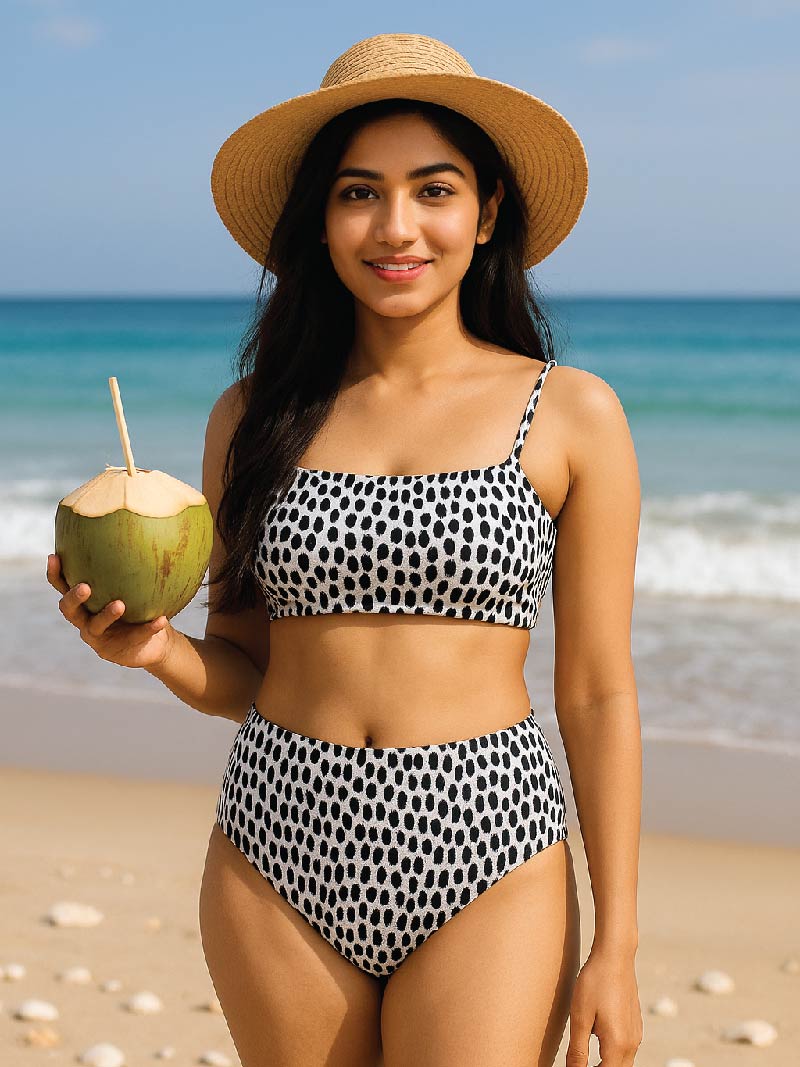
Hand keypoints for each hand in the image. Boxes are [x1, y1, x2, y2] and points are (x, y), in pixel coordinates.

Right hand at [47, 552, 172, 670]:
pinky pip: (134, 637)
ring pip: (96, 626)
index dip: (55, 574)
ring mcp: (99, 638)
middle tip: (85, 586)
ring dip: (107, 614)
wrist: (155, 643)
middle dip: (74, 597)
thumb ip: (130, 567)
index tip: (53, 557)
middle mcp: (85, 620)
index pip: (63, 587)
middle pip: (69, 610)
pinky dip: (148, 628)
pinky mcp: (116, 651)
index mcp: (84, 603)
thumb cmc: (140, 607)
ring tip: (120, 604)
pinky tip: (161, 619)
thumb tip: (142, 525)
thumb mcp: (134, 586)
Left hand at [565, 946, 641, 1065]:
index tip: (575, 1066)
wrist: (615, 955)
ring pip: (622, 1063)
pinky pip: (626, 1050)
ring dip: (606, 1064)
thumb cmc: (594, 982)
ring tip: (584, 1057)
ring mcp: (636, 1034)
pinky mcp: (635, 1025)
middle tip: (578, 1062)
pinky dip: (612, 1054)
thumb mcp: (580, 1016)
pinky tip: (597, 1041)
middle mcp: (632, 1044)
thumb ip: (578, 1050)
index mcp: (617, 1045)